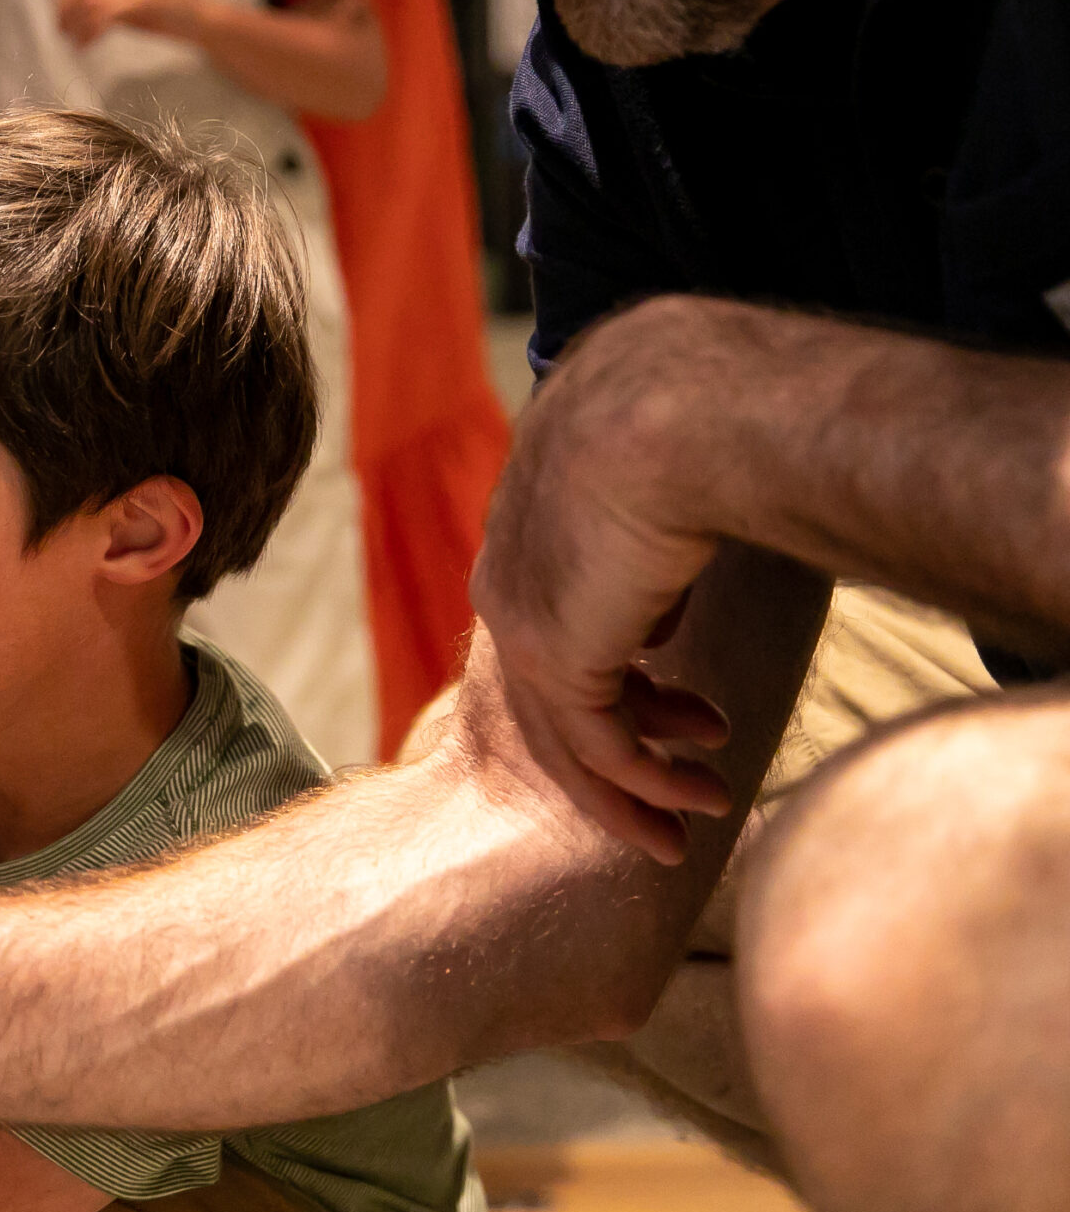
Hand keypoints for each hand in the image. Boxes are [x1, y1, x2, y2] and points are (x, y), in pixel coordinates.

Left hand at [56, 0, 188, 47]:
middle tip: (64, 35)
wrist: (197, 18)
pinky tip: (89, 44)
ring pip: (89, 0)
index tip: (59, 23)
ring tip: (78, 44)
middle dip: (67, 13)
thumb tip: (72, 11)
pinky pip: (104, 14)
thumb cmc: (162, 12)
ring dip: (79, 25)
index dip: (62, 1)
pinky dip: (91, 31)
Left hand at [471, 298, 738, 863]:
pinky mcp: (553, 653)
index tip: (679, 682)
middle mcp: (507, 564)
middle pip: (552, 678)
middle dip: (621, 738)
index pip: (561, 606)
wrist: (680, 404)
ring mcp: (522, 613)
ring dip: (640, 781)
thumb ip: (658, 516)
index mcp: (530, 506)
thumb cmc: (704, 398)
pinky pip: (599, 742)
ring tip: (703, 813)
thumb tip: (670, 591)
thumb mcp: (666, 452)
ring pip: (570, 726)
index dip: (624, 655)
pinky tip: (697, 801)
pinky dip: (646, 782)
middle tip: (679, 781)